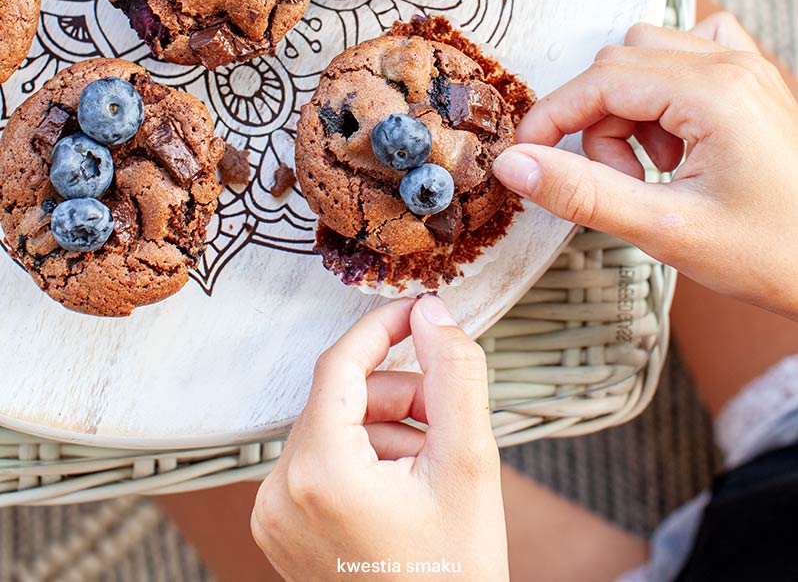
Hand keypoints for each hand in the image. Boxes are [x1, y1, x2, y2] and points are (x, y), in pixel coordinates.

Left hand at [251, 294, 508, 581]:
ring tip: (434, 461)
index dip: (382, 328)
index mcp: (318, 473)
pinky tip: (407, 485)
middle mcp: (278, 493)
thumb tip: (433, 312)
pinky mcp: (279, 533)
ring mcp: (273, 517)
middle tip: (448, 413)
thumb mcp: (470, 465)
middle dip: (398, 393)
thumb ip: (454, 375)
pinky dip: (364, 458)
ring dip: (386, 427)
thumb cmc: (456, 571)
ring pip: (332, 430)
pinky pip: (320, 465)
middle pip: (338, 399)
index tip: (421, 310)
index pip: (339, 365)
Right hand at [493, 13, 797, 318]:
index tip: (526, 159)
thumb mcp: (669, 231)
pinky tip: (678, 136)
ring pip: (648, 53)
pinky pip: (688, 52)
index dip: (552, 118)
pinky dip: (664, 88)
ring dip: (631, 107)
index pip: (600, 80)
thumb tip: (514, 164)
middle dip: (599, 122)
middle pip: (620, 62)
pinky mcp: (752, 80)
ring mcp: (747, 66)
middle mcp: (731, 63)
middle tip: (623, 184)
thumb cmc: (774, 254)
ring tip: (658, 169)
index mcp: (714, 92)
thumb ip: (585, 193)